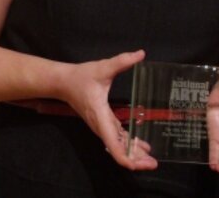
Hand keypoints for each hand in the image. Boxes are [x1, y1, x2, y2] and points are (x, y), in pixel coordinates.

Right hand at [58, 50, 157, 169]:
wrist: (63, 82)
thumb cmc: (81, 76)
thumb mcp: (103, 67)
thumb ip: (122, 61)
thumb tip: (141, 53)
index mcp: (101, 117)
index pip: (113, 144)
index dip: (125, 157)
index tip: (139, 164)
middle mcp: (101, 126)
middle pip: (118, 150)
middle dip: (135, 159)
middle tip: (154, 164)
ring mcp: (101, 126)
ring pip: (118, 146)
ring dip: (134, 154)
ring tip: (151, 160)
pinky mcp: (103, 123)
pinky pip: (117, 139)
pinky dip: (128, 145)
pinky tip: (142, 147)